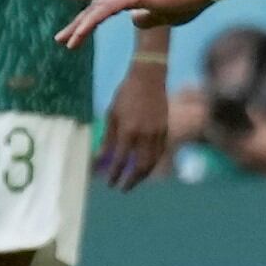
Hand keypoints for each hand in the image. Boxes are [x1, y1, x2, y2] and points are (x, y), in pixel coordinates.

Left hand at [56, 0, 213, 47]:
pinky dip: (91, 23)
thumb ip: (149, 17)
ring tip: (65, 43)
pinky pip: (106, 10)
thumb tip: (134, 22)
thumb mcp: (167, 14)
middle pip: (95, 3)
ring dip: (80, 27)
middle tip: (59, 38)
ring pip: (97, 8)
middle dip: (77, 22)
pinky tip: (80, 35)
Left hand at [98, 48, 172, 188]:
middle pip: (139, 167)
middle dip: (131, 181)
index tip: (109, 183)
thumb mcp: (112, 114)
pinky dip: (152, 163)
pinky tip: (145, 167)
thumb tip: (99, 158)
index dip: (114, 174)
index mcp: (128, 131)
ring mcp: (158, 133)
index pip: (120, 160)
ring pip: (152, 162)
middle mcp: (144, 135)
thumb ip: (108, 138)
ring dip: (142, 175)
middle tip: (122, 188)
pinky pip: (160, 153)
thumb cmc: (126, 94)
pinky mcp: (166, 130)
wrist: (149, 78)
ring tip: (133, 181)